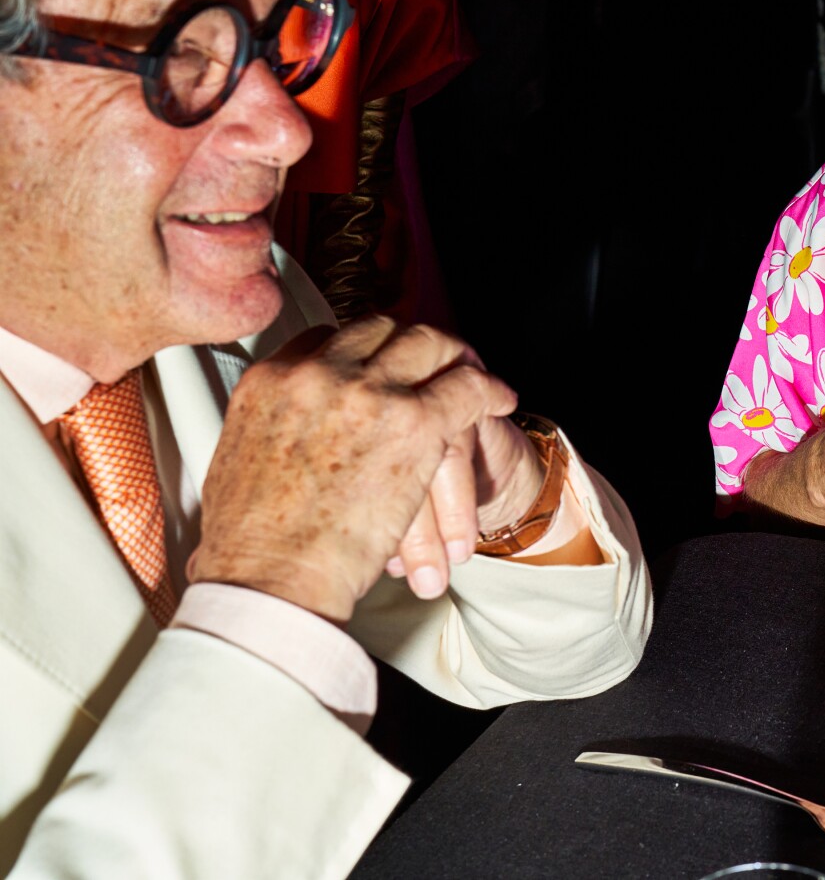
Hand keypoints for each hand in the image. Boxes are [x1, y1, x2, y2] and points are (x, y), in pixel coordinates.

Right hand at [187, 317, 518, 621]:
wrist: (268, 579)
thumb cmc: (250, 546)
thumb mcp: (237, 466)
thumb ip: (267, 433)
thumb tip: (284, 433)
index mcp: (270, 383)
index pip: (325, 341)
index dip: (358, 352)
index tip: (375, 366)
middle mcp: (317, 374)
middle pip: (378, 332)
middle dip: (408, 345)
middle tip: (429, 361)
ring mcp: (368, 392)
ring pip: (425, 347)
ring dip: (452, 358)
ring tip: (470, 371)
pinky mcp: (414, 420)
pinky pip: (467, 387)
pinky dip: (490, 389)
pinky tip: (499, 399)